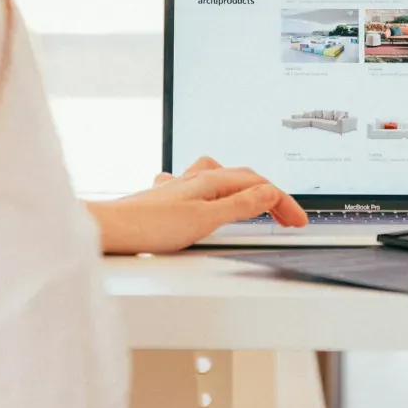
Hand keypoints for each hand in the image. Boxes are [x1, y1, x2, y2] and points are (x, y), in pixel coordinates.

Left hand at [88, 157, 306, 254]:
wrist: (109, 229)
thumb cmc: (149, 226)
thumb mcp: (205, 220)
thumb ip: (240, 206)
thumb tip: (270, 192)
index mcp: (210, 180)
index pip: (258, 185)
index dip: (283, 203)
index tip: (298, 221)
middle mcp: (195, 178)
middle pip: (244, 179)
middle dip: (270, 196)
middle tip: (288, 218)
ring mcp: (181, 187)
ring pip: (222, 178)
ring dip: (245, 188)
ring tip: (257, 201)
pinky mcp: (167, 199)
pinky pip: (200, 186)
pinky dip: (217, 192)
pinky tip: (208, 199)